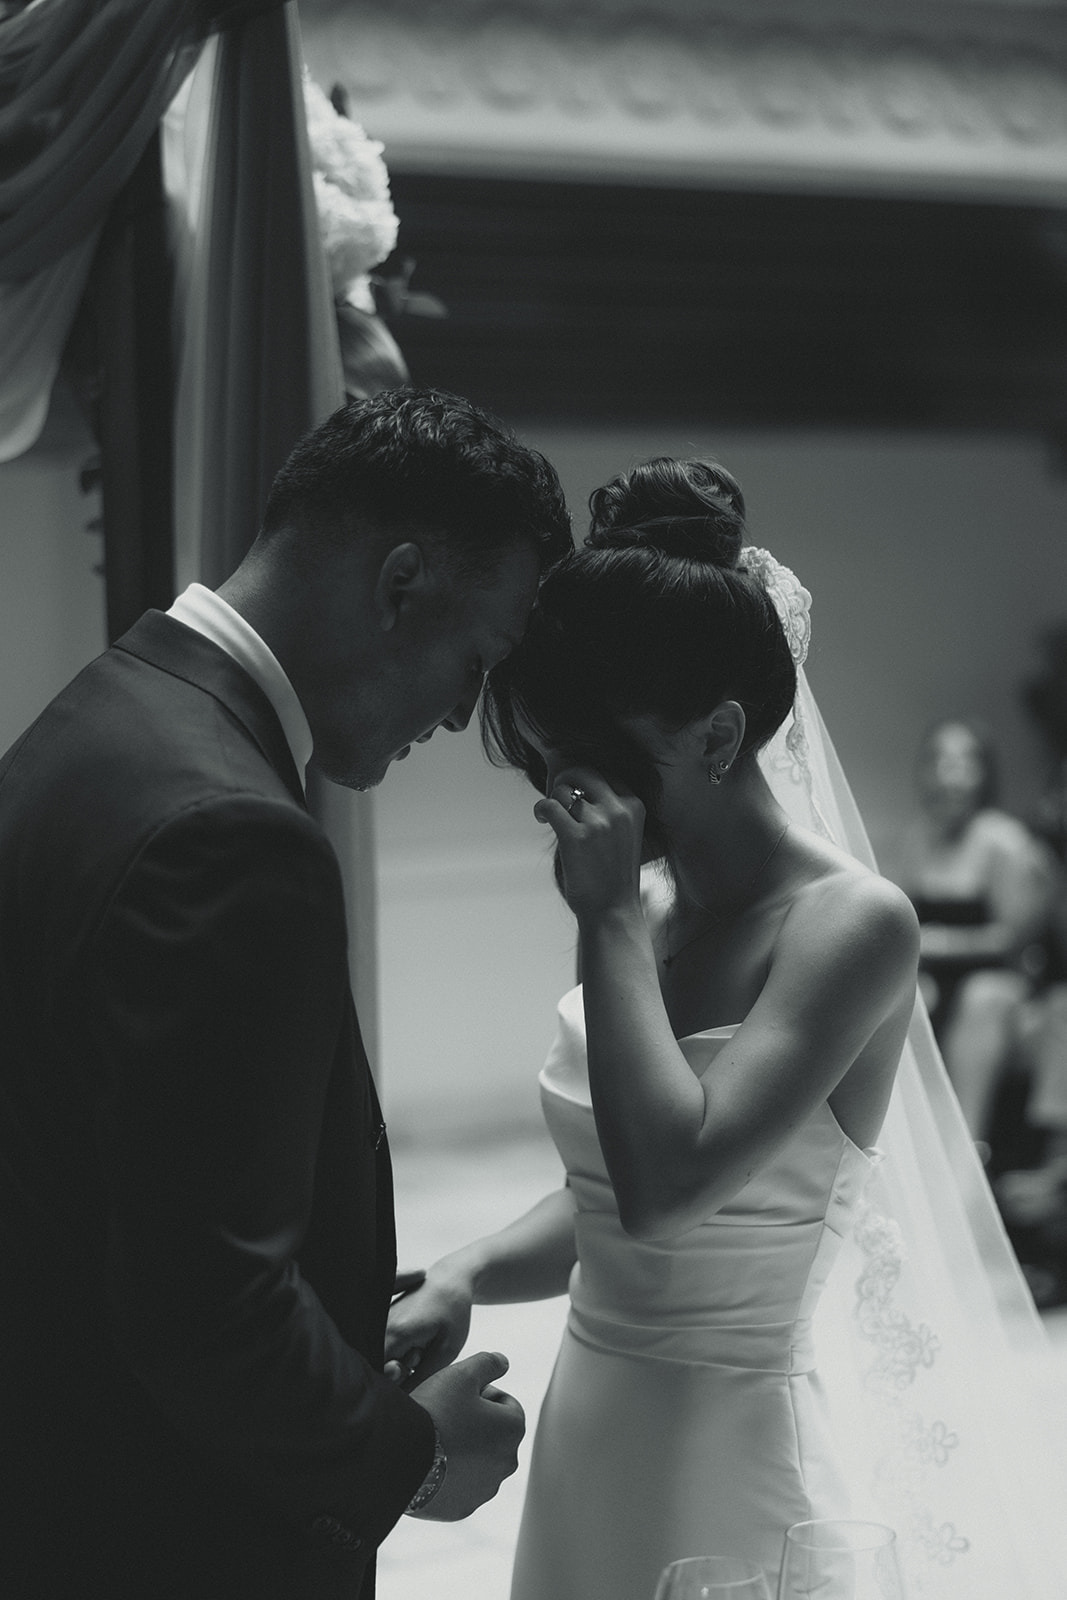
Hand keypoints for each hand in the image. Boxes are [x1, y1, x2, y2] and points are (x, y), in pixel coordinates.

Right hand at [385, 1263, 473, 1387]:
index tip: (416, 1368)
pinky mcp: (381, 1323)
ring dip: (400, 1360)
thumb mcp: (446, 1349)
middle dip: (400, 1371)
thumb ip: (423, 1377)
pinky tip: (414, 1344)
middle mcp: (380, 1327)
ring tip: (420, 1348)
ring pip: (383, 1358)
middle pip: (380, 1367)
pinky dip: (399, 1351)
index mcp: (395, 1333)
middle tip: (420, 1357)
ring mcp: (379, 1323)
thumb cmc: (453, 1313)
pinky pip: (385, 1348)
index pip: (381, 1375)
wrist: (449, 1280)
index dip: (398, 1381)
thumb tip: (405, 1400)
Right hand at [407, 1351, 524, 1520]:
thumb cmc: (436, 1410)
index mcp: (513, 1428)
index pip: (504, 1403)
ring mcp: (485, 1489)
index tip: (456, 1395)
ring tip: (434, 1439)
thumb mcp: (462, 1373)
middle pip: (492, 1434)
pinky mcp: (462, 1508)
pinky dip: (448, 1475)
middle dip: (474, 1423)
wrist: (400, 1457)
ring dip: (463, 1450)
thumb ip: (488, 1363)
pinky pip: (458, 1486)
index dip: (480, 1393)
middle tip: (443, 1414)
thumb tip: (503, 1362)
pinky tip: (428, 1463)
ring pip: (477, 1461)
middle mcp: (507, 1463)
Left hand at [533, 766, 644, 918]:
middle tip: (558, 794)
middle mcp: (619, 810)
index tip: (576, 792)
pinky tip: (541, 818)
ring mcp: (598, 823)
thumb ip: (608, 808)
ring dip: (553, 800)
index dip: (585, 779)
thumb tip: (575, 785)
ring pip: (564, 790)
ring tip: (552, 815)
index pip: (605, 773)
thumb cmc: (614, 874)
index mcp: (634, 806)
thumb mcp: (624, 833)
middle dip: (566, 779)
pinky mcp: (575, 837)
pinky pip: (550, 806)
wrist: (613, 910)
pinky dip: (541, 809)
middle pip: (584, 772)